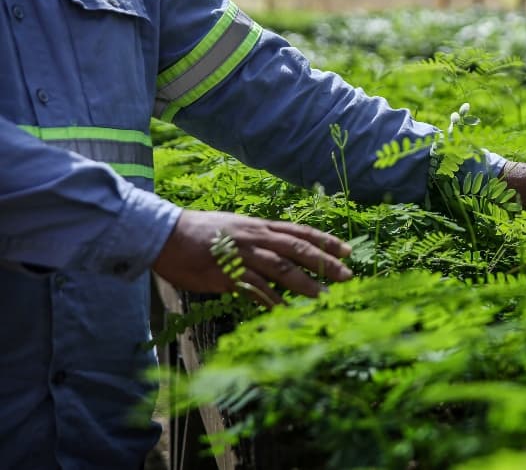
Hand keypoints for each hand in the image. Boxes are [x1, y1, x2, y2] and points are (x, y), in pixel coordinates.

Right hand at [153, 210, 352, 303]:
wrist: (165, 234)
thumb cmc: (201, 232)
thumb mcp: (237, 228)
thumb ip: (260, 240)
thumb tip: (280, 253)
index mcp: (260, 226)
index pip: (300, 231)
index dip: (326, 241)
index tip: (348, 251)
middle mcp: (255, 238)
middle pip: (297, 249)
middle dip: (324, 263)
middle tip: (347, 276)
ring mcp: (241, 255)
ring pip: (280, 268)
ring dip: (304, 283)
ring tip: (324, 296)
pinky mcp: (225, 274)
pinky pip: (253, 288)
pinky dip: (270, 299)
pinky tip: (285, 310)